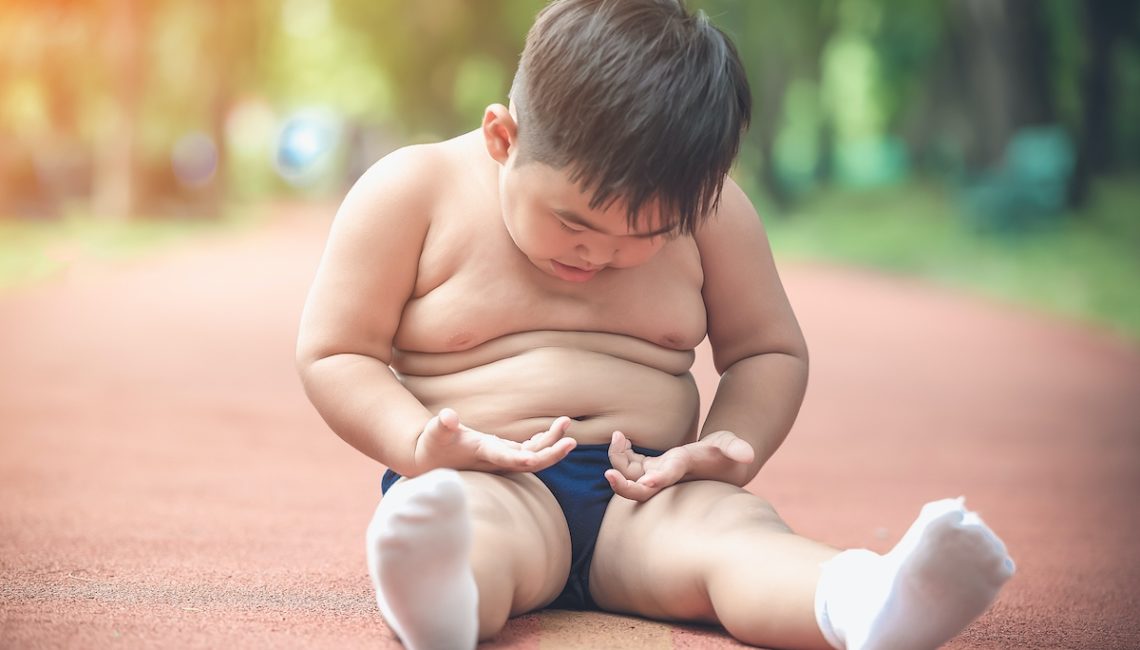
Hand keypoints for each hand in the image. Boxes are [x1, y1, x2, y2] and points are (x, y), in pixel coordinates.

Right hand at [413, 408, 576, 473]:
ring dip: (551, 442)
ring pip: (532, 454)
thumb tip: (448, 417)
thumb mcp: (433, 433)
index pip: (508, 459)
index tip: (538, 456)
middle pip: (530, 462)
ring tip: (567, 422)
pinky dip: (541, 441)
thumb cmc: (431, 445)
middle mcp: (497, 460)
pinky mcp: (501, 453)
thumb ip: (441, 425)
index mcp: (483, 454)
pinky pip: (527, 450)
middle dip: (551, 453)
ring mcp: (501, 457)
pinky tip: (551, 431)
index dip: (524, 458)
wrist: (428, 461)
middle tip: (571, 440)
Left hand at [604, 430, 754, 501]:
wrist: (722, 465)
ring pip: (629, 476)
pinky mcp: (651, 466)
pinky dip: (620, 454)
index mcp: (683, 471)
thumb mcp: (732, 446)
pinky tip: (621, 437)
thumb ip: (736, 448)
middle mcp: (666, 478)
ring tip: (617, 436)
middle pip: (639, 491)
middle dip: (623, 486)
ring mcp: (656, 474)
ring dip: (617, 460)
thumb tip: (748, 455)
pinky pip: (629, 465)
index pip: (668, 478)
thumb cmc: (727, 454)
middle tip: (608, 474)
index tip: (647, 481)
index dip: (657, 480)